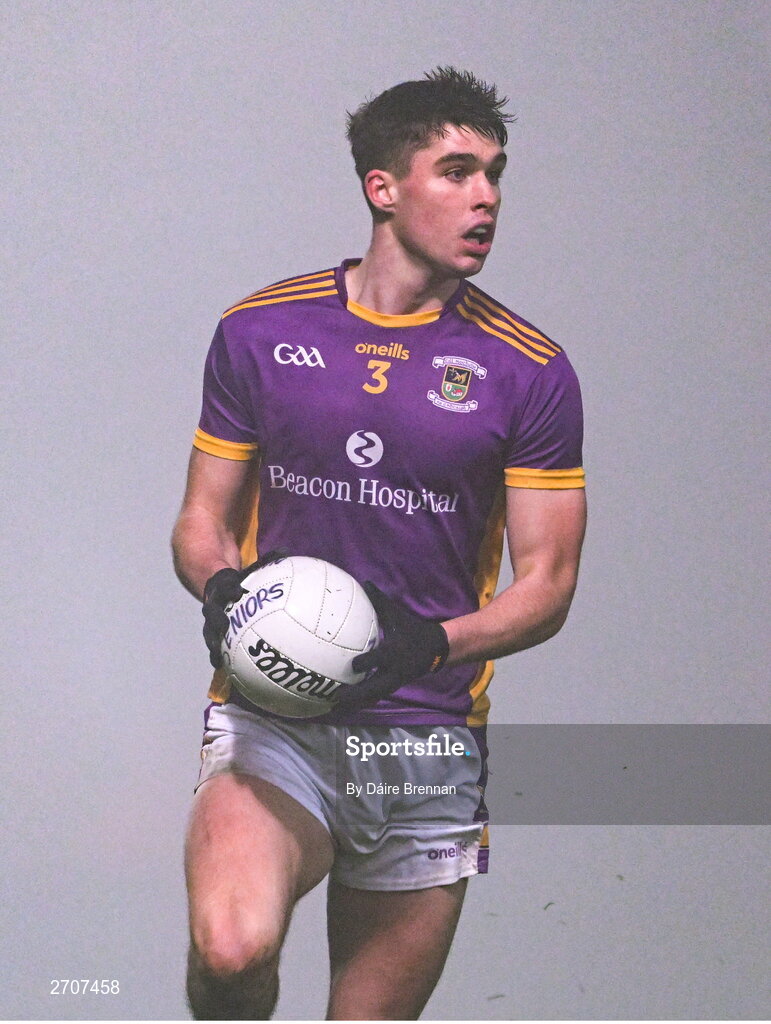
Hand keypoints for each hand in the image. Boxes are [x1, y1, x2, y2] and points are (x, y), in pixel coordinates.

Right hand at [202, 550, 286, 667]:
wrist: (206, 577)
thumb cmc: (235, 576)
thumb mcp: (247, 568)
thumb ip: (265, 562)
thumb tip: (287, 552)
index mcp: (221, 587)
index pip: (225, 587)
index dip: (230, 589)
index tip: (237, 592)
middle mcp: (213, 604)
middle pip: (212, 614)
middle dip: (217, 622)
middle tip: (223, 629)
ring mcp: (211, 618)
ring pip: (210, 634)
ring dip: (214, 647)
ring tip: (218, 662)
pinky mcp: (214, 629)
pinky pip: (218, 644)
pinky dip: (222, 655)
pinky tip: (229, 671)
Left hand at [334, 582, 448, 708]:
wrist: (435, 650)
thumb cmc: (412, 629)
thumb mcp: (398, 615)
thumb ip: (380, 601)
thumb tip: (365, 582)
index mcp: (394, 653)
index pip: (378, 660)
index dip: (365, 663)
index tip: (352, 664)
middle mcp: (393, 671)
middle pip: (373, 688)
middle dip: (355, 695)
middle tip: (335, 698)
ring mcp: (393, 681)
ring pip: (372, 697)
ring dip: (354, 704)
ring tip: (334, 710)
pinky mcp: (392, 686)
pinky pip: (374, 697)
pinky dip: (360, 703)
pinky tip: (344, 706)